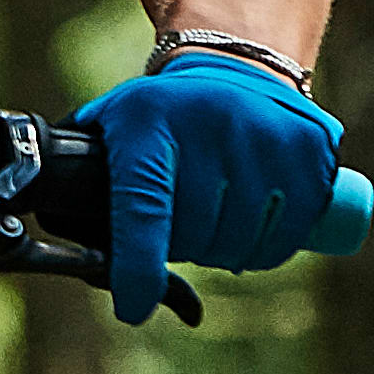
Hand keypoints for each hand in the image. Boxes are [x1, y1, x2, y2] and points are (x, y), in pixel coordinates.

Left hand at [73, 53, 343, 327]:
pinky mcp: (311, 151)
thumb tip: (62, 247)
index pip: (143, 207)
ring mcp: (266, 136)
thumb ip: (77, 182)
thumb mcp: (110, 127)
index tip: (132, 309)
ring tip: (215, 218)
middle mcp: (210, 124)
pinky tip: (252, 223)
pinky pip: (285, 236)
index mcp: (148, 123)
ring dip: (223, 251)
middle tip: (180, 222)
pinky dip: (266, 248)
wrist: (234, 64)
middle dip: (181, 246)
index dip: (137, 265)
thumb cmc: (158, 115)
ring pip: (240, 242)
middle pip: (194, 235)